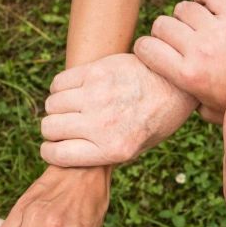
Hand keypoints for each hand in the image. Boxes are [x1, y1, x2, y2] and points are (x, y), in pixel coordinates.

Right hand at [40, 53, 197, 166]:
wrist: (176, 85)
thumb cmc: (155, 120)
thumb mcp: (136, 149)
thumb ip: (103, 154)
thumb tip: (67, 155)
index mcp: (112, 149)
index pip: (57, 155)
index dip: (51, 151)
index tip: (55, 146)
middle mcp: (102, 124)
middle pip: (49, 128)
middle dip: (53, 130)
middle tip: (66, 126)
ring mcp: (97, 96)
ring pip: (51, 104)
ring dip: (57, 108)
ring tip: (72, 107)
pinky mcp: (96, 72)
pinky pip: (59, 82)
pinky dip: (60, 88)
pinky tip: (75, 91)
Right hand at [134, 0, 225, 123]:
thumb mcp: (209, 111)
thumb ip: (187, 105)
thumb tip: (168, 103)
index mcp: (188, 76)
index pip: (146, 48)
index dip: (145, 48)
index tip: (151, 50)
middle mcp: (200, 51)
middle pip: (162, 24)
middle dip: (164, 32)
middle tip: (176, 40)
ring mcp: (219, 31)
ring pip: (183, 8)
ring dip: (185, 16)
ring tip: (195, 26)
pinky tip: (207, 7)